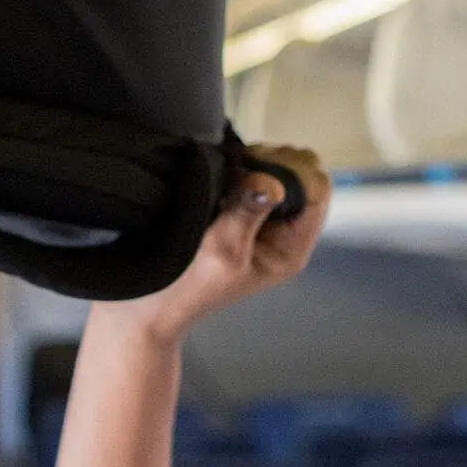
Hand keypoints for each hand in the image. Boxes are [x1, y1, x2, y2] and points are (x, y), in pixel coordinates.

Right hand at [102, 145, 329, 344]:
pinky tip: (214, 175)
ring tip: (221, 176)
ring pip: (275, 169)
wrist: (147, 303)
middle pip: (301, 173)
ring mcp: (260, 219)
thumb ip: (248, 213)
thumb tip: (273, 182)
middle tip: (235, 173)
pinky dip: (235, 167)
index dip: (293, 170)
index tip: (255, 170)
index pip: (318, 190)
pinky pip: (250, 174)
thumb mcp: (220, 251)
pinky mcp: (236, 209)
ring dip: (251, 163)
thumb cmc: (184, 286)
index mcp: (291, 247)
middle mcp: (282, 231)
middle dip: (272, 163)